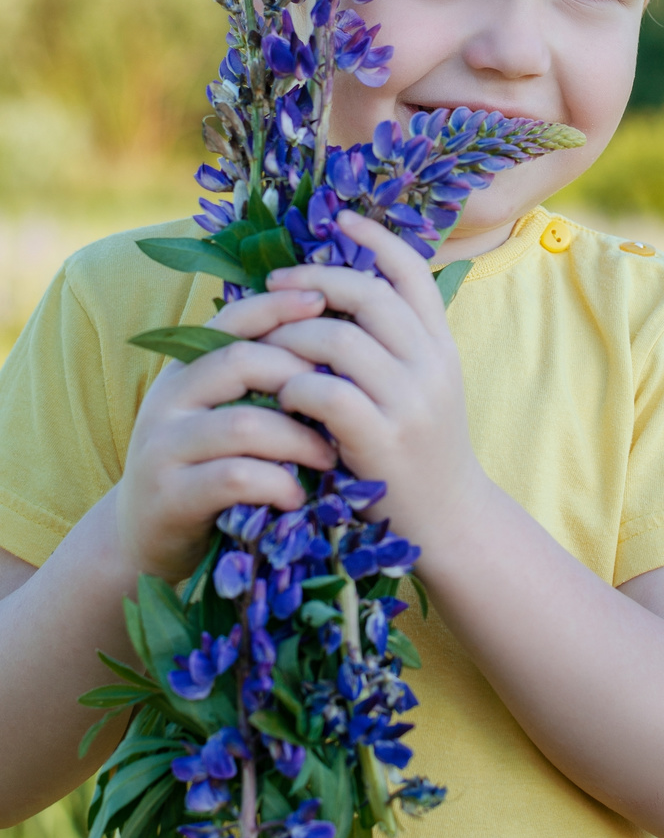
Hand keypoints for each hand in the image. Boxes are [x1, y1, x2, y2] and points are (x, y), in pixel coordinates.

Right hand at [117, 289, 336, 582]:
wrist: (144, 535)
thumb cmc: (205, 466)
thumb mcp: (222, 413)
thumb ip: (255, 380)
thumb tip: (326, 335)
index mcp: (185, 368)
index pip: (231, 319)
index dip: (277, 306)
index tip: (323, 302)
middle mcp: (168, 398)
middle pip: (240, 362)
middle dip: (300, 377)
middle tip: (344, 399)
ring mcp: (163, 446)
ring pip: (243, 423)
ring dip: (298, 438)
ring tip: (329, 455)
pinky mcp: (170, 496)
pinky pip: (235, 477)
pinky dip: (276, 483)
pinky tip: (297, 495)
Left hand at [264, 210, 487, 553]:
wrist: (448, 522)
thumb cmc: (417, 451)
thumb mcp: (422, 388)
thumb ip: (393, 345)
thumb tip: (332, 295)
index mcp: (441, 345)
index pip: (413, 273)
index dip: (376, 239)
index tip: (341, 219)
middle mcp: (432, 365)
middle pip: (368, 295)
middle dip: (314, 281)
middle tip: (275, 284)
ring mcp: (410, 402)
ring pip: (339, 339)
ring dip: (293, 337)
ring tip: (270, 349)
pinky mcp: (382, 440)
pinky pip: (325, 392)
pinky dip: (295, 386)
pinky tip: (282, 396)